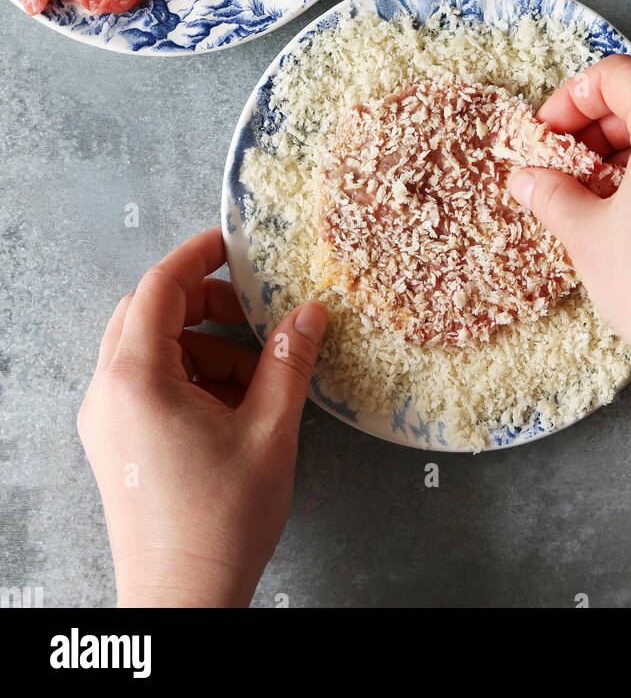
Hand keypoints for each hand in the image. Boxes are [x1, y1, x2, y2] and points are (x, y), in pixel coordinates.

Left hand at [78, 226, 327, 607]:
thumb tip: (310, 312)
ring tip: (255, 374)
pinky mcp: (115, 446)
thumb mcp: (270, 430)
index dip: (197, 256)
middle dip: (202, 302)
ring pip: (147, 350)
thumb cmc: (219, 522)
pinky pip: (145, 385)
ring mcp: (106, 421)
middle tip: (252, 310)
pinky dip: (188, 376)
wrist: (182, 601)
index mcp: (136, 379)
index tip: (231, 243)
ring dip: (201, 343)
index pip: (159, 286)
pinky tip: (234, 404)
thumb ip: (289, 361)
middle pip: (147, 313)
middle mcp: (107, 393)